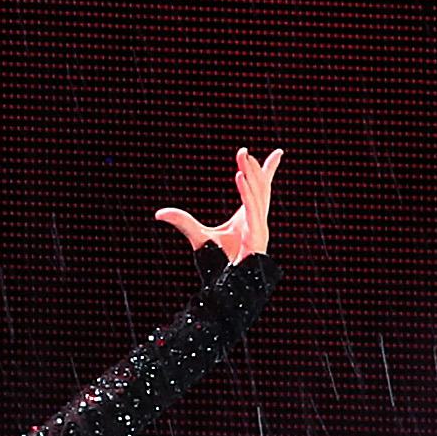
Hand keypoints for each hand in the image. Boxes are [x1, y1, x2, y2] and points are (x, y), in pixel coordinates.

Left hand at [154, 146, 282, 264]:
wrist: (228, 284)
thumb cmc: (218, 261)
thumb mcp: (197, 235)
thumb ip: (182, 220)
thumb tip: (158, 213)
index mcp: (249, 216)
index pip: (261, 188)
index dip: (267, 170)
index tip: (278, 152)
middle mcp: (257, 218)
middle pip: (260, 186)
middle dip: (253, 167)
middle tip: (242, 151)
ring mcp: (259, 226)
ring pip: (257, 193)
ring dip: (249, 174)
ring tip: (242, 157)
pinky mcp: (258, 234)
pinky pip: (252, 208)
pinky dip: (246, 192)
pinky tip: (239, 176)